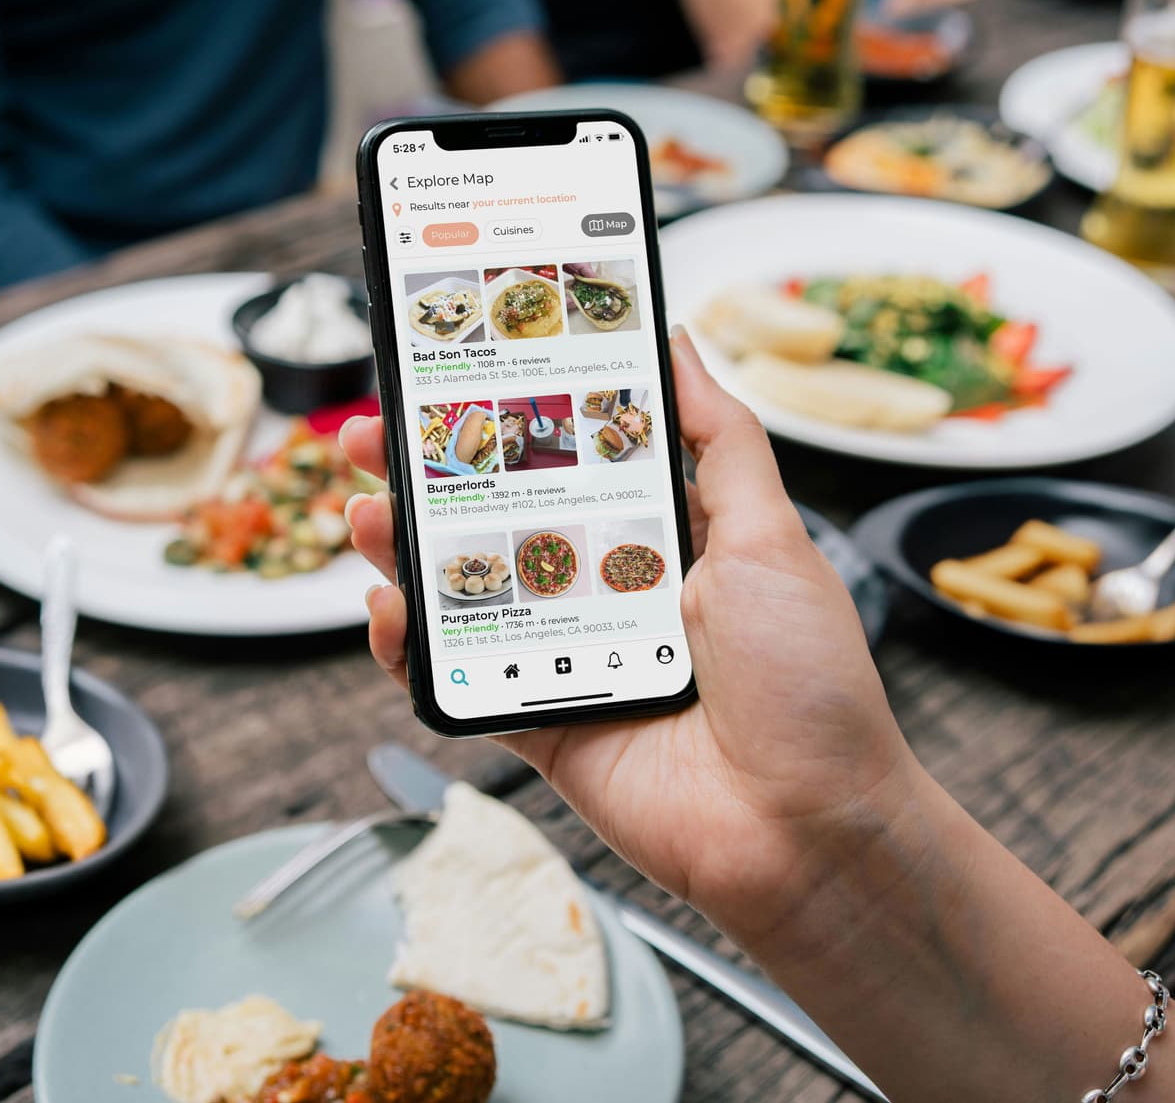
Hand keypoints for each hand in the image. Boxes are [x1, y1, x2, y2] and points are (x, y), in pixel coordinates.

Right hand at [339, 332, 918, 931]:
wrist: (809, 832)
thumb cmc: (809, 684)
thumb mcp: (773, 537)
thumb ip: (719, 439)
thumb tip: (679, 343)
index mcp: (666, 536)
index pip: (571, 455)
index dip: (511, 414)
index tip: (459, 370)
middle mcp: (610, 589)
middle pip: (499, 516)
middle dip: (431, 474)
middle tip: (374, 431)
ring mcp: (569, 656)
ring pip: (466, 592)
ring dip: (404, 550)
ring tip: (364, 508)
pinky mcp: (540, 725)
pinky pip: (458, 679)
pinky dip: (411, 649)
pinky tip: (388, 611)